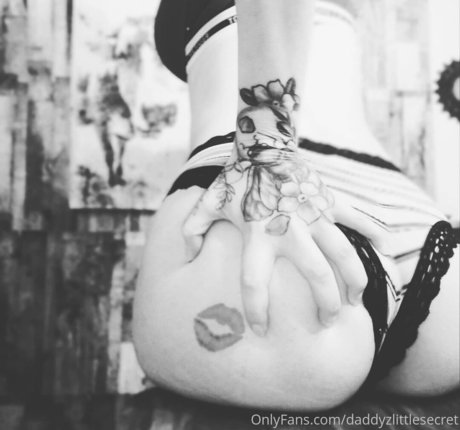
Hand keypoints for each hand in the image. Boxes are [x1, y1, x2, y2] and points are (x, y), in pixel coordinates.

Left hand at [183, 78, 381, 334]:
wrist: (263, 144)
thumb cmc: (236, 178)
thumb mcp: (208, 203)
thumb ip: (192, 229)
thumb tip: (188, 255)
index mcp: (258, 235)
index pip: (254, 283)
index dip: (256, 310)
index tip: (260, 329)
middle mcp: (291, 230)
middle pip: (316, 276)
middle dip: (325, 304)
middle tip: (327, 323)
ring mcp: (314, 215)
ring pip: (344, 253)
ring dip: (354, 280)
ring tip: (357, 301)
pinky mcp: (328, 200)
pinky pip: (356, 217)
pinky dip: (371, 230)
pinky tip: (383, 246)